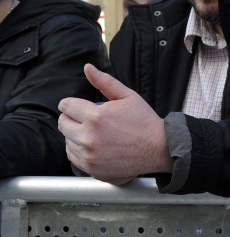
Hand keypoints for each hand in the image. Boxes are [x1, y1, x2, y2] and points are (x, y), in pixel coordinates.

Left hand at [58, 64, 171, 183]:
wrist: (160, 149)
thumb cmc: (145, 122)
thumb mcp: (128, 97)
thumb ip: (105, 82)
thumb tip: (88, 68)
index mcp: (96, 116)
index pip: (66, 106)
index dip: (72, 104)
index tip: (80, 107)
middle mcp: (88, 137)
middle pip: (63, 123)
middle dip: (72, 119)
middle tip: (88, 120)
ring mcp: (89, 155)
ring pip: (67, 140)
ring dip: (76, 135)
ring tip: (94, 134)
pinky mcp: (92, 168)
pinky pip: (73, 156)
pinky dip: (79, 150)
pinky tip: (94, 146)